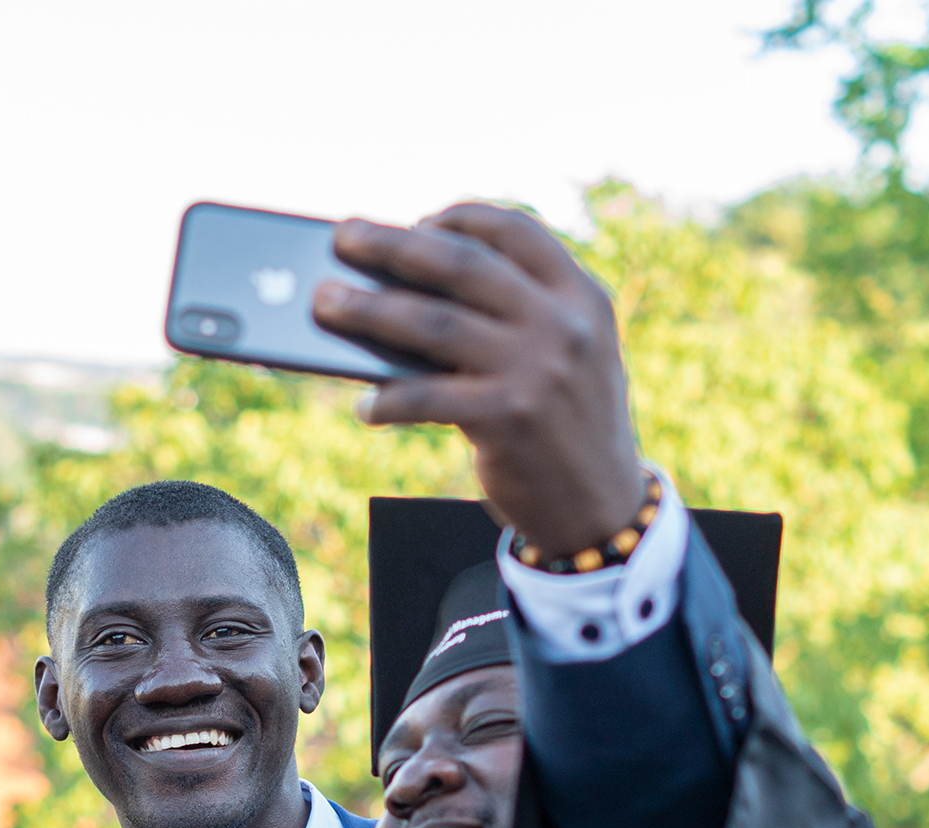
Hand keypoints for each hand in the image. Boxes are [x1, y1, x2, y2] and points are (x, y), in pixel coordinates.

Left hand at [317, 205, 646, 558]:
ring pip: (432, 324)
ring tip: (326, 304)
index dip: (461, 216)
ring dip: (368, 311)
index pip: (516, 230)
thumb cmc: (565, 426)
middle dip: (394, 245)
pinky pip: (426, 396)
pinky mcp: (508, 419)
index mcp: (580, 296)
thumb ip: (515, 317)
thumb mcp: (566, 356)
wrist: (601, 511)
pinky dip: (388, 400)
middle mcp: (563, 325)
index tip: (418, 219)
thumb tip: (410, 291)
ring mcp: (537, 370)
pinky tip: (365, 407)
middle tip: (344, 236)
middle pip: (461, 265)